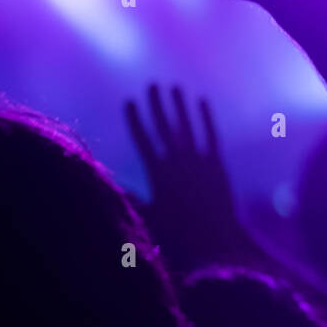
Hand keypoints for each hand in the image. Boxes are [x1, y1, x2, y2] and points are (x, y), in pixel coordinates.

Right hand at [125, 84, 258, 273]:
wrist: (216, 243)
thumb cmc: (179, 237)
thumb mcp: (150, 218)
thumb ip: (132, 200)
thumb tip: (109, 188)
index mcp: (158, 174)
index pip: (143, 140)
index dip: (135, 119)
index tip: (128, 100)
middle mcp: (178, 163)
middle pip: (164, 127)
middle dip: (157, 104)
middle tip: (152, 83)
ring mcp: (199, 162)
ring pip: (187, 126)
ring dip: (180, 105)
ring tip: (175, 86)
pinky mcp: (218, 165)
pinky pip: (211, 135)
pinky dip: (206, 118)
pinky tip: (202, 101)